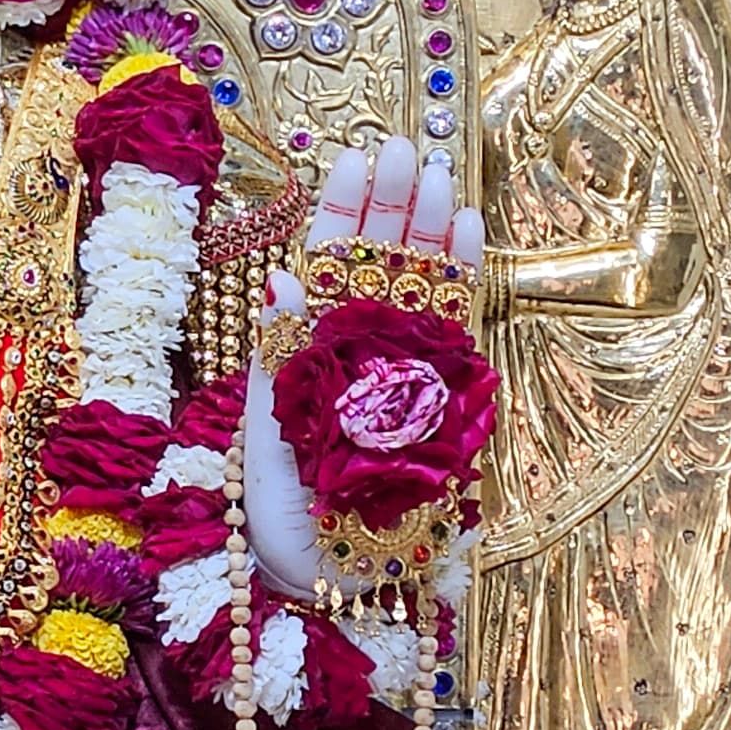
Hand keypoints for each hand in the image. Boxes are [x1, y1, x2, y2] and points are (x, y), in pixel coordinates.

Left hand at [247, 138, 483, 602]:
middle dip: (392, 206)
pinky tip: (466, 230)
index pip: (329, 267)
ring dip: (428, 229)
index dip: (343, 214)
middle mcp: (358, 355)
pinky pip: (453, 330)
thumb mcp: (264, 432)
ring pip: (420, 287)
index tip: (355, 161)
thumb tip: (280, 284)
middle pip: (379, 264)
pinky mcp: (441, 402)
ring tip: (437, 174)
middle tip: (404, 149)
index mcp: (309, 354)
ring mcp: (402, 374)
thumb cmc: (280, 516)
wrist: (323, 580)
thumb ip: (278, 358)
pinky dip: (460, 280)